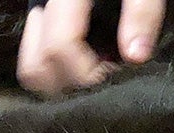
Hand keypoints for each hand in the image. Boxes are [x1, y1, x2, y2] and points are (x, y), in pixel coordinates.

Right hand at [17, 0, 165, 95]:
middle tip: (106, 78)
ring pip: (31, 64)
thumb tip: (135, 57)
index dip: (88, 74)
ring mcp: (39, 11)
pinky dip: (60, 71)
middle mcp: (43, 5)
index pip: (59, 47)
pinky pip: (38, 54)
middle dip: (72, 84)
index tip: (117, 75)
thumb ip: (142, 13)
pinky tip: (91, 63)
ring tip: (98, 72)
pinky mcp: (44, 17)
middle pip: (36, 65)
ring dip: (62, 81)